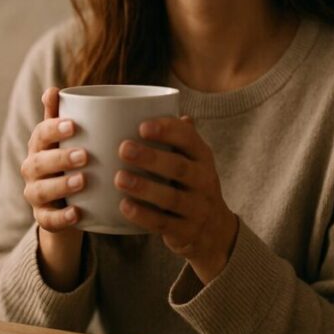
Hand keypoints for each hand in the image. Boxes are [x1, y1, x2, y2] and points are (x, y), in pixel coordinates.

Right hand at [21, 87, 87, 290]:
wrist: (69, 203)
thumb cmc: (71, 162)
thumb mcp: (69, 140)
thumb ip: (61, 116)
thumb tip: (53, 88)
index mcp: (40, 146)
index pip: (40, 134)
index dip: (53, 128)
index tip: (72, 125)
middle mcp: (33, 169)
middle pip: (38, 162)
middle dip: (59, 158)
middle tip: (84, 155)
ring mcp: (36, 194)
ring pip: (40, 190)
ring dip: (61, 185)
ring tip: (83, 181)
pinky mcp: (44, 218)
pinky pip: (48, 220)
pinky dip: (62, 218)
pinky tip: (78, 213)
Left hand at [115, 115, 238, 284]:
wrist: (214, 230)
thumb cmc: (191, 184)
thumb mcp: (191, 159)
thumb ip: (175, 136)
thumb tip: (151, 102)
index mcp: (203, 157)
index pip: (189, 139)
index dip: (167, 131)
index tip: (142, 126)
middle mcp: (204, 181)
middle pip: (179, 168)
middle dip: (151, 158)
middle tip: (123, 148)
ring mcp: (198, 208)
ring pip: (171, 197)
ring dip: (144, 188)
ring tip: (119, 178)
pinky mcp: (186, 231)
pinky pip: (164, 223)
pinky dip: (143, 216)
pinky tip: (124, 206)